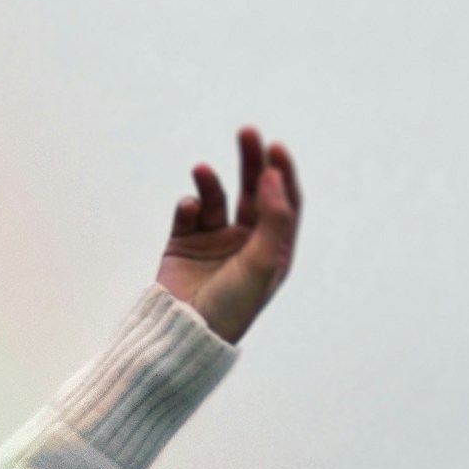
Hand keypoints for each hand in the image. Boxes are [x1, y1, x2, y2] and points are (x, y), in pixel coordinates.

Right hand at [156, 128, 301, 342]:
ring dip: (211, 181)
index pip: (284, 203)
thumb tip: (273, 174)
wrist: (184, 335)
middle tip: (247, 132)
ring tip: (203, 170)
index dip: (282, 174)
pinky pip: (188, 212)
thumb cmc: (231, 307)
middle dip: (251, 161)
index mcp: (272, 251)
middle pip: (253, 191)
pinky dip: (189, 203)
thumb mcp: (262, 263)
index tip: (276, 148)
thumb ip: (274, 217)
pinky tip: (188, 209)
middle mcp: (245, 243)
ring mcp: (214, 242)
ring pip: (217, 197)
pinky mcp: (183, 244)